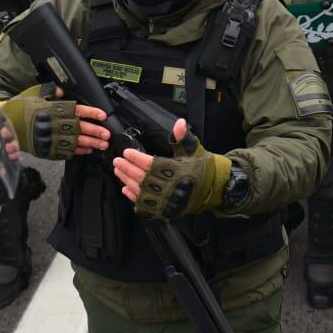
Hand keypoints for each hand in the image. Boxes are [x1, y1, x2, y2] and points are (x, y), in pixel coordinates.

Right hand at [0, 84, 112, 158]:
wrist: (3, 125)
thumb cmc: (19, 108)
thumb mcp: (35, 94)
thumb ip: (51, 92)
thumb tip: (62, 90)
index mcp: (53, 109)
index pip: (77, 110)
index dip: (91, 112)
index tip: (103, 115)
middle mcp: (54, 123)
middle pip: (79, 127)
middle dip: (95, 131)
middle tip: (107, 135)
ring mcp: (50, 137)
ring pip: (75, 141)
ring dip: (90, 143)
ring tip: (102, 145)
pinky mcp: (46, 148)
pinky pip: (65, 151)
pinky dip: (77, 151)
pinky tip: (87, 150)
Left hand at [113, 119, 231, 218]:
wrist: (214, 189)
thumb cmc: (202, 168)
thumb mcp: (193, 149)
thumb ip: (183, 137)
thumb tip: (179, 123)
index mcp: (177, 171)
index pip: (151, 164)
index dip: (137, 158)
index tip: (127, 152)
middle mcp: (170, 187)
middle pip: (142, 177)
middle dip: (128, 168)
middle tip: (118, 161)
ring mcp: (167, 200)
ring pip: (141, 191)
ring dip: (127, 181)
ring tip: (118, 171)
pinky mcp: (165, 210)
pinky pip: (145, 205)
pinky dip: (133, 197)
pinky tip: (125, 189)